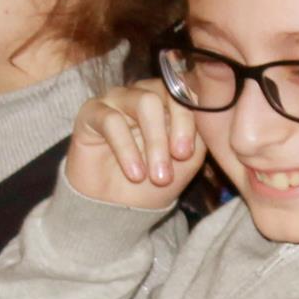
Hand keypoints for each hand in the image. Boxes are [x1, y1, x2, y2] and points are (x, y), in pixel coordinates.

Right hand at [64, 79, 208, 210]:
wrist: (120, 209)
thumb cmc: (155, 182)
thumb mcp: (187, 161)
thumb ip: (199, 133)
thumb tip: (207, 111)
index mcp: (170, 100)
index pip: (186, 89)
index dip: (189, 117)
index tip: (187, 152)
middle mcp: (144, 93)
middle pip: (166, 92)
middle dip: (175, 130)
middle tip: (177, 161)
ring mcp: (117, 99)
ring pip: (144, 102)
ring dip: (155, 141)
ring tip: (157, 175)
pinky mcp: (92, 112)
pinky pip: (112, 120)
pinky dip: (126, 149)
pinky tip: (135, 173)